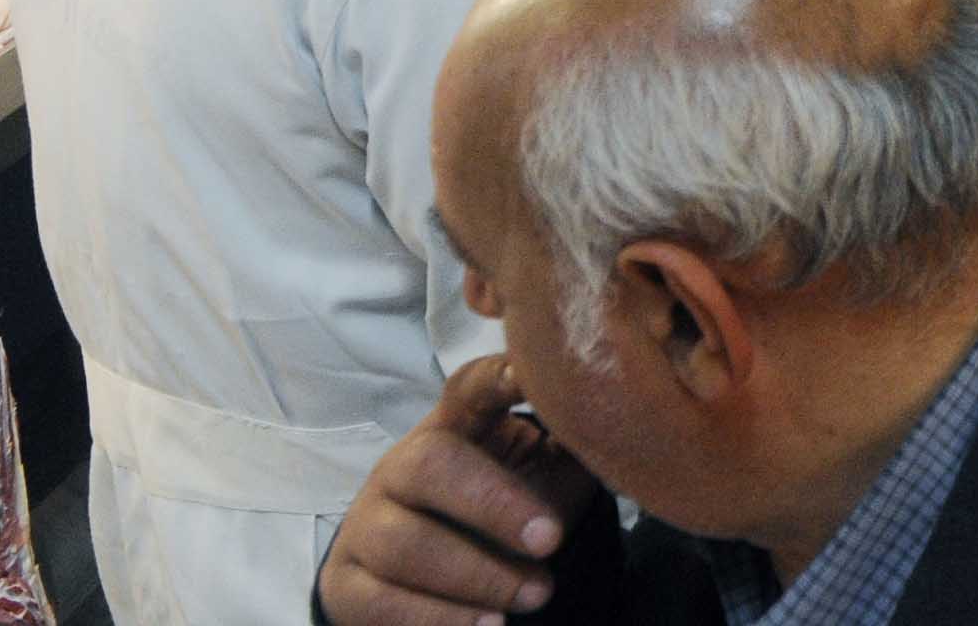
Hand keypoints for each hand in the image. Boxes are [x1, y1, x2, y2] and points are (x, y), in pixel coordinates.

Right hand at [314, 358, 601, 625]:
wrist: (422, 579)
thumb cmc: (502, 512)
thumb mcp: (542, 475)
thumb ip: (575, 451)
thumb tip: (629, 431)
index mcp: (453, 428)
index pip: (469, 389)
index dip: (497, 379)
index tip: (530, 376)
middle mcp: (400, 468)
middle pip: (429, 467)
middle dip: (492, 503)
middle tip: (550, 539)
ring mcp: (366, 526)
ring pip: (405, 544)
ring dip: (476, 574)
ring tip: (537, 595)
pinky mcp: (348, 585)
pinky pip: (381, 603)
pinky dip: (436, 619)